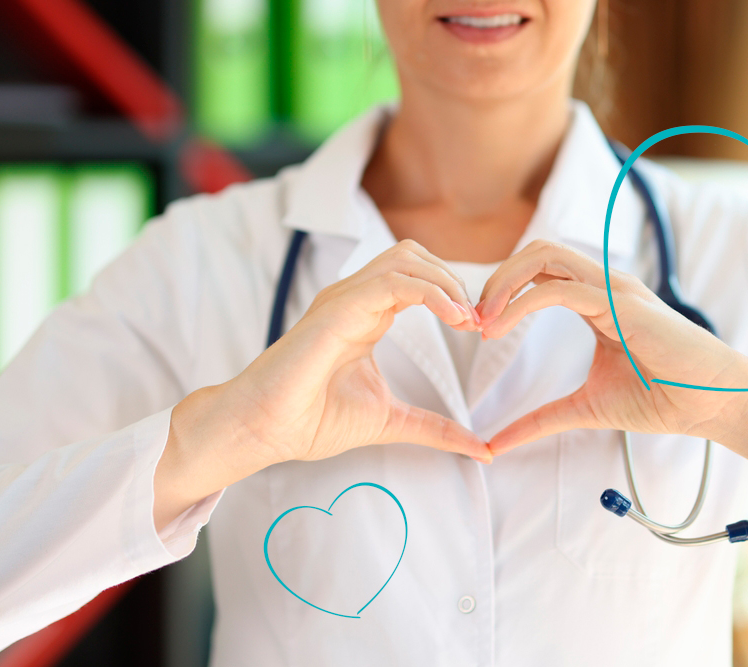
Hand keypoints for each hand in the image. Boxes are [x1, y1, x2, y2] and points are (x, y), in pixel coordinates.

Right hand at [156, 240, 489, 528]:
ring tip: (470, 318)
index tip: (483, 329)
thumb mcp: (390, 422)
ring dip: (447, 282)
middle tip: (482, 320)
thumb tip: (480, 449)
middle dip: (455, 281)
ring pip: (406, 258)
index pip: (418, 279)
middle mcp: (355, 299)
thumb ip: (434, 429)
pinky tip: (455, 318)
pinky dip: (431, 292)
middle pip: (415, 256)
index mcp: (365, 315)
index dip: (456, 297)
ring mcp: (344, 299)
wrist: (264, 430)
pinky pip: (393, 282)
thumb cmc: (310, 420)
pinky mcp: (338, 309)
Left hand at [476, 240, 747, 457]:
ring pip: (544, 256)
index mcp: (597, 299)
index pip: (539, 271)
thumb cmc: (663, 399)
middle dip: (495, 278)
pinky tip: (499, 327)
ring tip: (480, 322)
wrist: (713, 405)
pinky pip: (561, 289)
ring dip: (502, 283)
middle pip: (536, 252)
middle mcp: (605, 284)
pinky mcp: (623, 304)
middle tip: (470, 320)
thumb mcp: (585, 408)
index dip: (502, 291)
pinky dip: (521, 302)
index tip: (476, 328)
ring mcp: (615, 289)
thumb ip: (540, 419)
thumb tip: (495, 443)